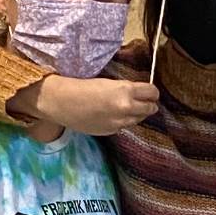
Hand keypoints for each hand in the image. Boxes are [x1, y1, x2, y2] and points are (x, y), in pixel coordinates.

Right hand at [27, 75, 161, 135]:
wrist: (63, 103)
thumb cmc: (82, 87)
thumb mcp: (109, 83)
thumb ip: (127, 89)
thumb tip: (141, 94)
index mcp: (126, 91)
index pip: (152, 93)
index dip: (152, 92)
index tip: (150, 92)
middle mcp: (126, 108)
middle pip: (151, 109)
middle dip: (149, 104)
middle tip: (145, 101)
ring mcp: (119, 122)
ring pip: (139, 119)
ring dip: (137, 114)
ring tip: (128, 108)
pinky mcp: (112, 131)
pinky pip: (125, 126)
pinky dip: (123, 121)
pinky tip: (113, 115)